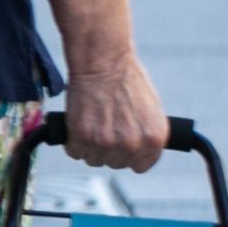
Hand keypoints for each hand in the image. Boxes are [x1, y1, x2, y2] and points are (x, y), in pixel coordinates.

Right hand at [62, 54, 169, 171]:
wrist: (102, 60)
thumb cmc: (125, 78)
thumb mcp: (152, 109)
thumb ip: (148, 135)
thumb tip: (142, 150)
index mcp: (154, 139)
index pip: (140, 166)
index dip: (129, 154)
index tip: (121, 144)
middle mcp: (132, 145)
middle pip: (116, 163)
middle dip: (109, 148)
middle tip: (104, 124)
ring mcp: (106, 142)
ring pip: (94, 159)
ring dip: (90, 145)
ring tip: (92, 122)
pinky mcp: (82, 136)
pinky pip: (75, 151)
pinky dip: (73, 140)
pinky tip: (79, 124)